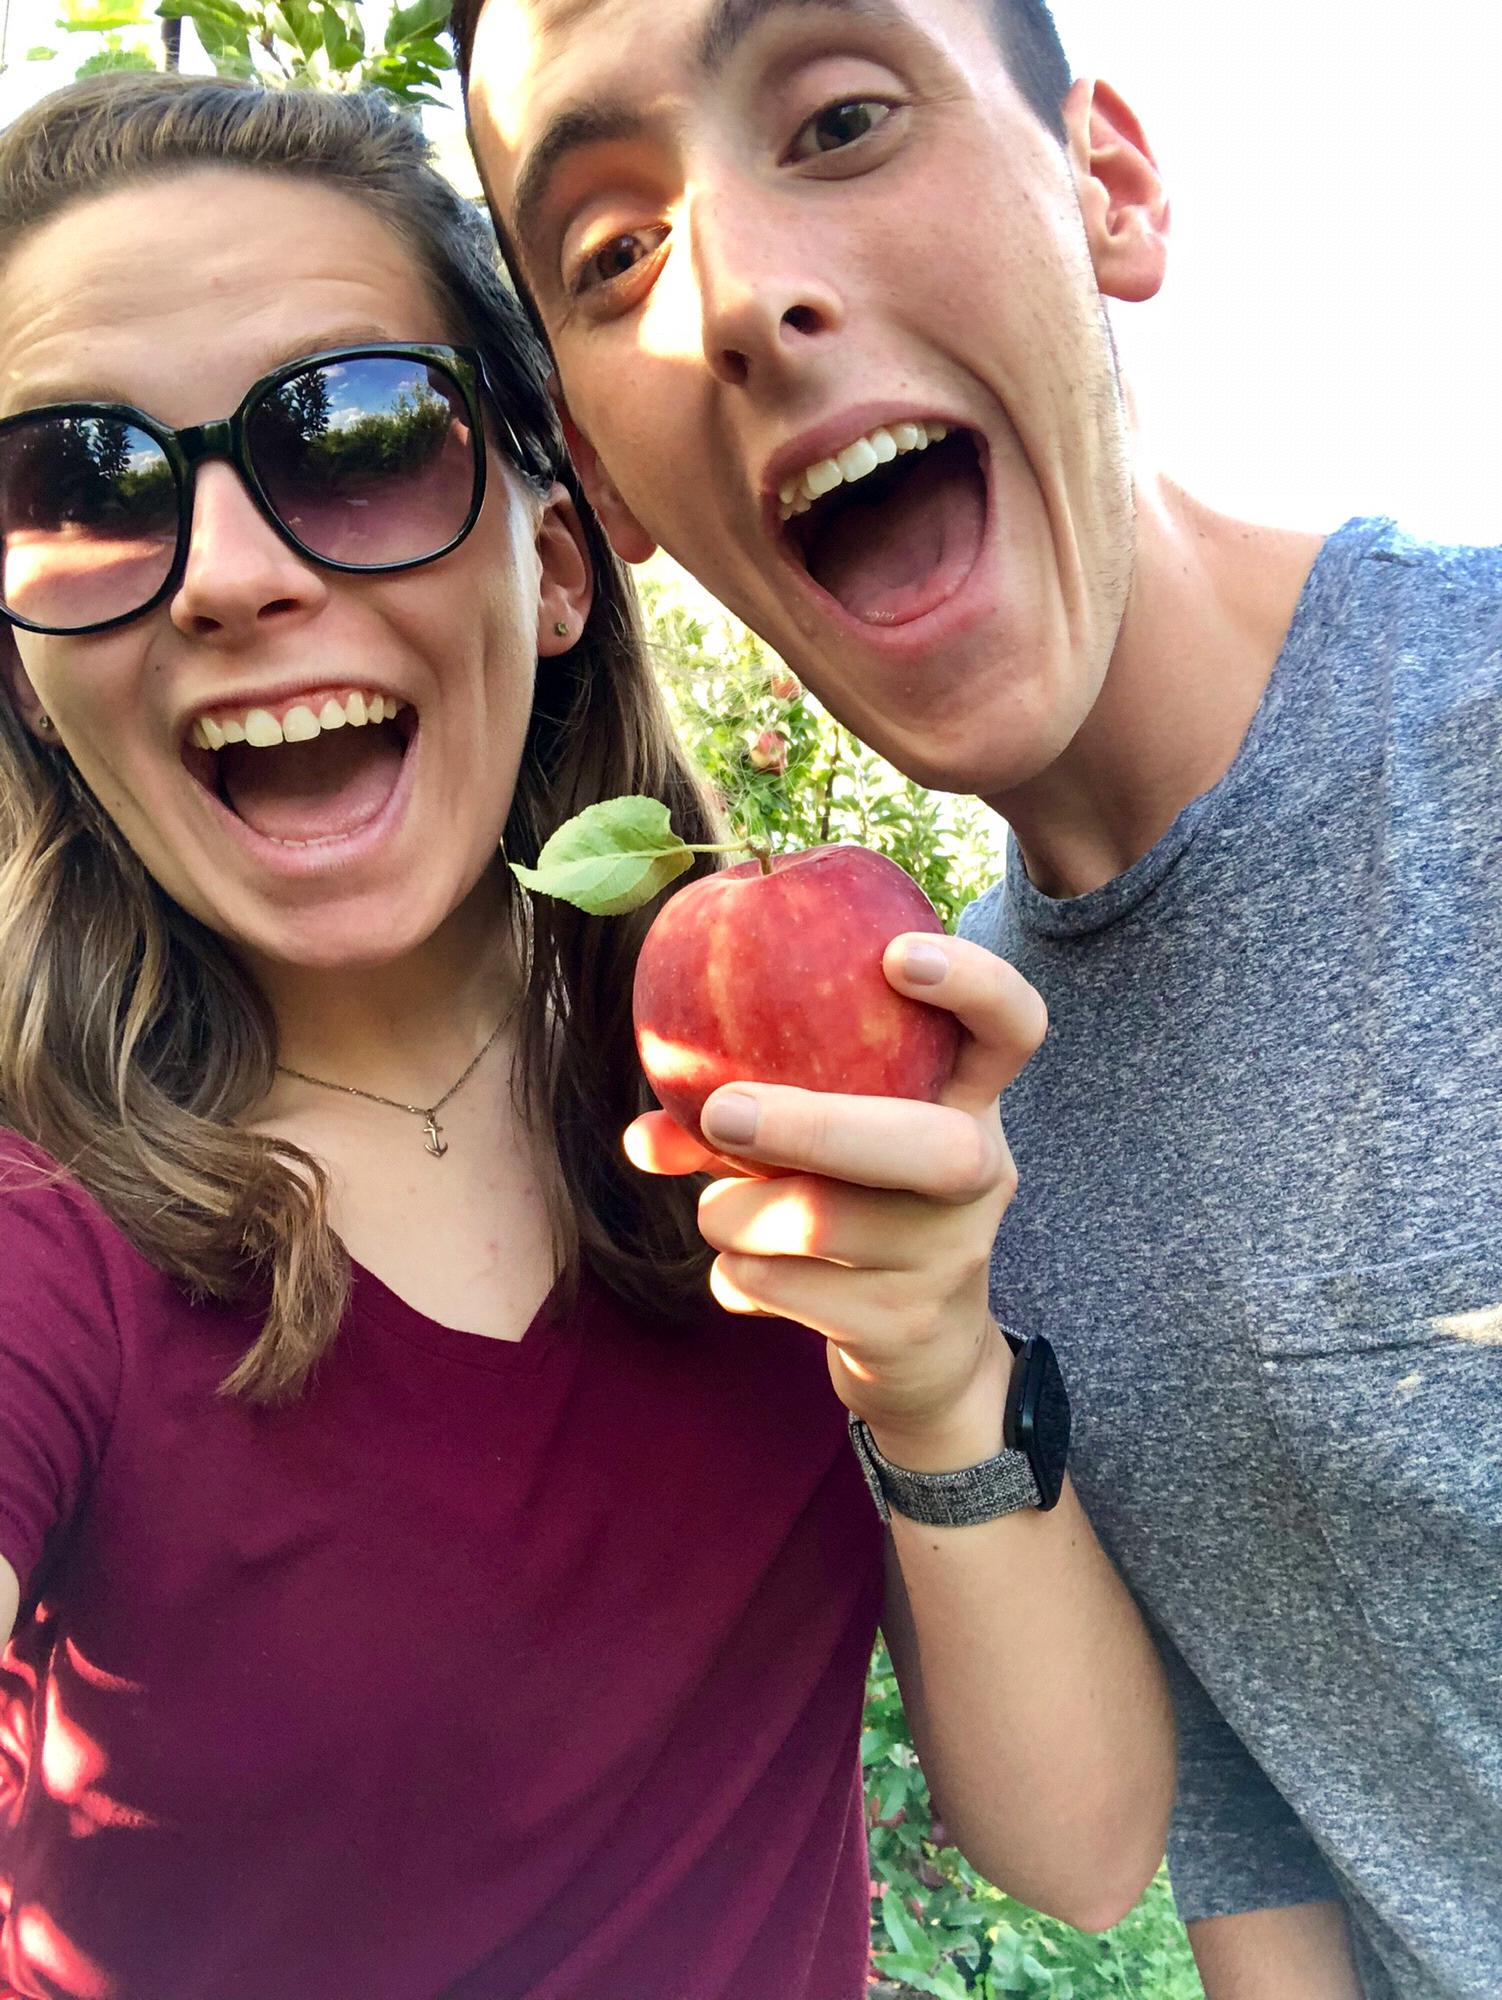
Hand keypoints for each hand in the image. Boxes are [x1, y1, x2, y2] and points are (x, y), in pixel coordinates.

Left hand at [624, 935, 1046, 1462]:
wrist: (924, 1353)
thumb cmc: (857, 1209)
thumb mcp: (821, 1149)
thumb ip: (746, 1115)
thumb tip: (645, 1132)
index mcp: (971, 1103)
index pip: (1013, 1027)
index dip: (973, 983)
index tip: (894, 956)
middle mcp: (981, 1174)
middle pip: (928, 1147)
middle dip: (814, 1128)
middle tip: (722, 1113)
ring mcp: (951, 1257)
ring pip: (817, 1224)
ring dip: (733, 1214)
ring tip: (721, 1212)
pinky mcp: (904, 1327)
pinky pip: (780, 1287)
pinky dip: (735, 1276)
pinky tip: (743, 1274)